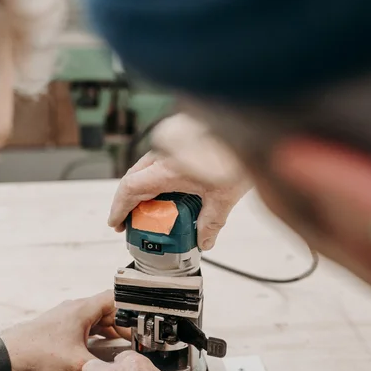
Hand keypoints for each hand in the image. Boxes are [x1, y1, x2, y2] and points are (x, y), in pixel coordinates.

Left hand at [0, 291, 128, 370]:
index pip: (115, 299)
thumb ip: (101, 367)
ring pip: (96, 318)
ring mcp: (67, 317)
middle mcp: (75, 309)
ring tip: (122, 342)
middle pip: (108, 309)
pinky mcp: (60, 326)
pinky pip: (86, 325)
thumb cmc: (38, 353)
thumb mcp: (77, 363)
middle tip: (135, 338)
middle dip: (123, 323)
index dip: (132, 309)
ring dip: (110, 328)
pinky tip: (100, 345)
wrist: (10, 354)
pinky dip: (97, 333)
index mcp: (83, 310)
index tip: (142, 321)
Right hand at [110, 145, 250, 250]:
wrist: (255, 129)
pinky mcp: (181, 138)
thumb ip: (211, 223)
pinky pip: (159, 160)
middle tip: (129, 221)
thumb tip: (204, 241)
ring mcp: (171, 144)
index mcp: (167, 168)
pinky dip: (157, 177)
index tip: (115, 224)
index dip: (118, 208)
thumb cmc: (239, 155)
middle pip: (134, 178)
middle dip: (128, 201)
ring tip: (149, 209)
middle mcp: (164, 153)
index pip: (129, 189)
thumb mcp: (224, 197)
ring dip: (143, 189)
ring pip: (146, 168)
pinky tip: (168, 190)